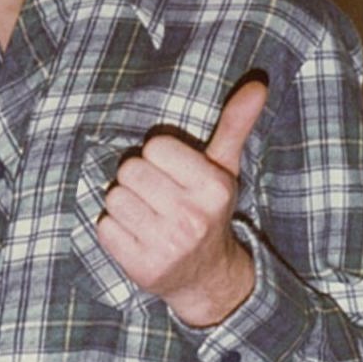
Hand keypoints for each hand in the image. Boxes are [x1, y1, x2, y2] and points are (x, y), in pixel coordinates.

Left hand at [95, 79, 267, 326]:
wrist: (207, 277)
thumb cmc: (209, 210)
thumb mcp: (224, 168)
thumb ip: (235, 124)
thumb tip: (257, 84)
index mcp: (213, 187)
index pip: (155, 146)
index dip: (158, 157)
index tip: (172, 173)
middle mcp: (193, 217)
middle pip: (130, 170)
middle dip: (138, 179)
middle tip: (157, 196)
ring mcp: (167, 245)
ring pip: (114, 197)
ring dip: (124, 204)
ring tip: (147, 215)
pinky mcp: (143, 267)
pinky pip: (104, 227)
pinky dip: (114, 229)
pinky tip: (137, 235)